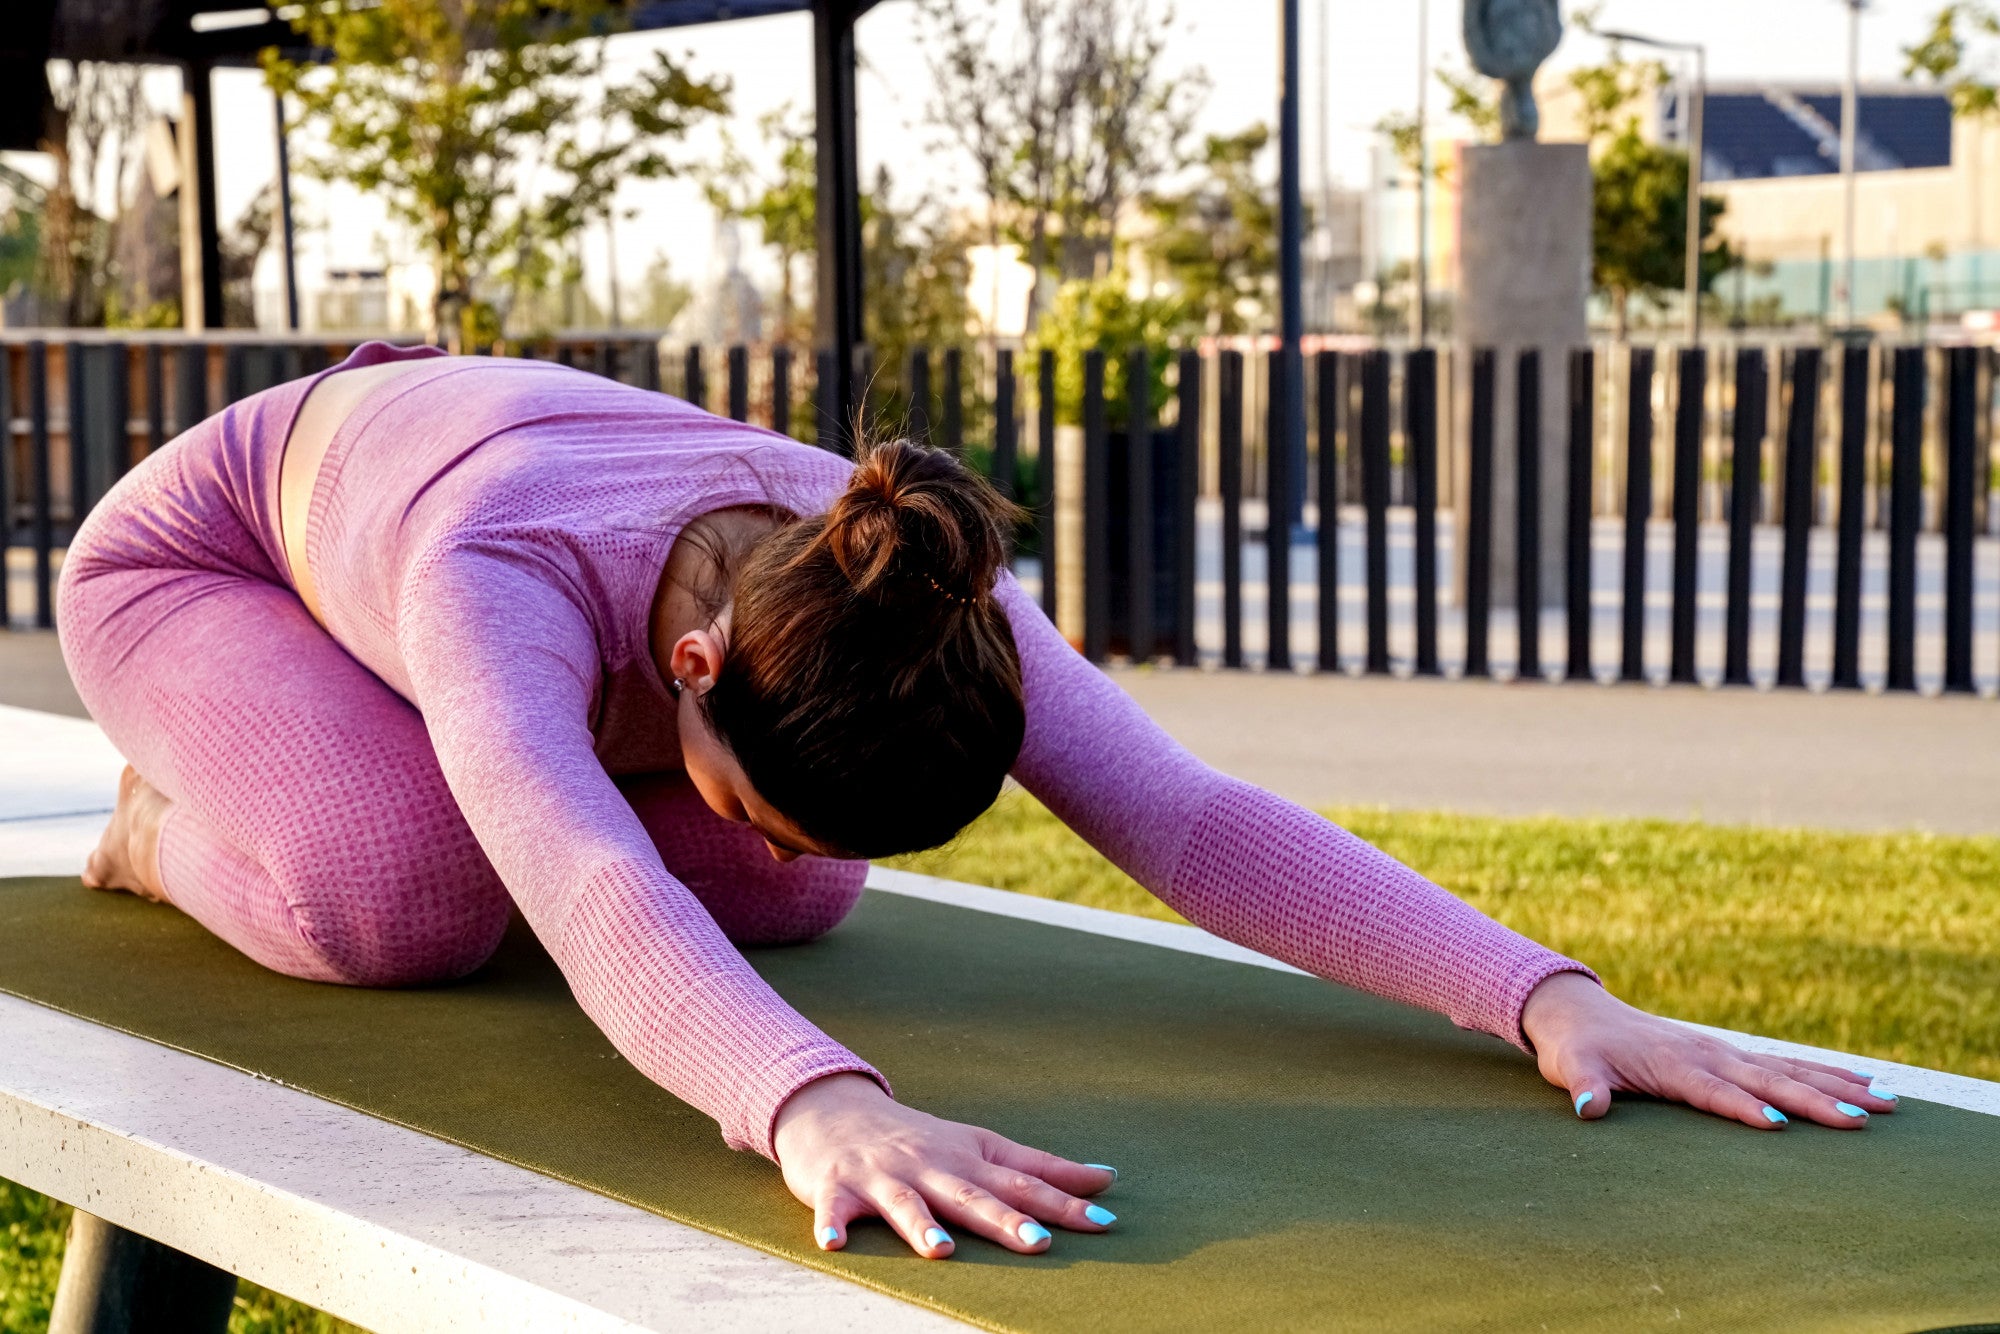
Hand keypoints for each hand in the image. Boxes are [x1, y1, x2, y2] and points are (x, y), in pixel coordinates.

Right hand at [771, 1073, 1117, 1258]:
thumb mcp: (980, 1147)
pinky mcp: (836, 1185)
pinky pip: (833, 1207)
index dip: (1063, 1201)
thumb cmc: (918, 1138)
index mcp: (967, 1157)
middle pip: (970, 1195)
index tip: (1104, 1221)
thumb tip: (1106, 1178)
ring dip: (922, 1226)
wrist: (833, 1109)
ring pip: (905, 1203)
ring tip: (943, 1251)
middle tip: (1038, 1241)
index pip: (1022, 1181)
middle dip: (1004, 1219)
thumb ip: (1040, 1168)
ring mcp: (882, 1176)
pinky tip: (834, 1243)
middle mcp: (930, 1165)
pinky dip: (832, 1224)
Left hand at [1520, 971, 1896, 1129]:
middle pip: (1768, 1080)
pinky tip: (1862, 1083)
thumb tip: (1587, 1108)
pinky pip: (1786, 1065)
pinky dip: (1824, 1073)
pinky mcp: (1731, 1055)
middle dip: (1815, 1099)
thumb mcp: (1573, 1068)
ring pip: (1789, 1070)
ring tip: (1886, 1101)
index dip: (1742, 1108)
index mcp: (1673, 1064)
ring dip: (1836, 1084)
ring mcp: (1724, 1052)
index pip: (1714, 1091)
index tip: (1778, 1126)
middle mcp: (1708, 1055)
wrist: (1581, 1014)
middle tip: (1862, 1119)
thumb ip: (1585, 1088)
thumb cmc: (1577, 1048)